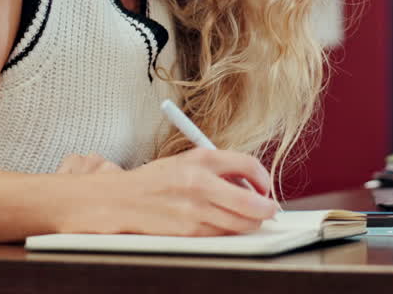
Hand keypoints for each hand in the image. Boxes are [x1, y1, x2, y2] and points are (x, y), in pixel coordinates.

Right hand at [63, 148, 277, 236]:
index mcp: (202, 158)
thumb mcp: (188, 161)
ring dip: (250, 222)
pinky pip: (222, 234)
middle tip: (269, 209)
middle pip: (252, 202)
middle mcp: (200, 182)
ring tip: (245, 216)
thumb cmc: (158, 180)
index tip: (265, 187)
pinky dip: (228, 230)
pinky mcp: (190, 230)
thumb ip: (221, 168)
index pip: (249, 165)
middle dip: (267, 209)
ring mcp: (195, 210)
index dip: (264, 179)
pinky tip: (220, 221)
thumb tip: (254, 185)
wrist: (123, 199)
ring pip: (241, 223)